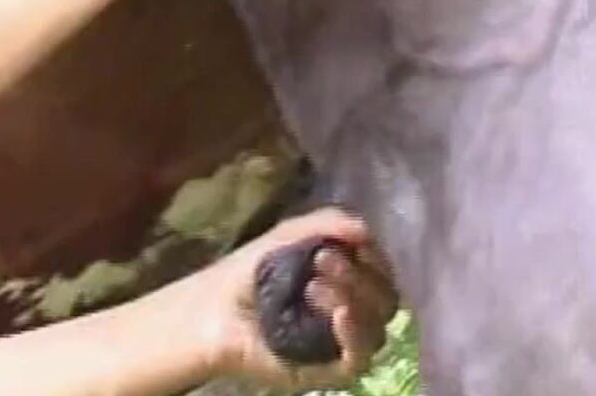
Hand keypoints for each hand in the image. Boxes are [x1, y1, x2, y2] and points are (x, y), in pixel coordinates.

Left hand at [199, 207, 400, 389]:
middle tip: (322, 261)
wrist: (210, 309)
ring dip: (354, 299)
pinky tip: (341, 314)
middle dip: (360, 275)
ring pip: (376, 329)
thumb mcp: (288, 235)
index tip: (352, 241)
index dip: (376, 257)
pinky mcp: (325, 371)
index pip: (383, 274)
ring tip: (313, 286)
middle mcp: (350, 314)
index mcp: (347, 283)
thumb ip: (327, 223)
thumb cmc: (248, 272)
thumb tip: (366, 230)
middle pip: (385, 301)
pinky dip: (355, 335)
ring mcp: (339, 344)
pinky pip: (359, 359)